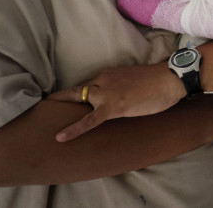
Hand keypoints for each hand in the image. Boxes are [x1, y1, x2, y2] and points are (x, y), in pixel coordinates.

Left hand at [47, 62, 185, 141]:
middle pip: (77, 93)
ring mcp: (106, 94)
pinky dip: (74, 128)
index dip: (74, 95)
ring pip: (81, 102)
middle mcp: (102, 81)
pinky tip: (61, 137)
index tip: (59, 102)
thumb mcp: (133, 80)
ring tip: (50, 127)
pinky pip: (89, 120)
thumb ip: (119, 87)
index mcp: (107, 74)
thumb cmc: (158, 80)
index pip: (86, 85)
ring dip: (68, 113)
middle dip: (60, 102)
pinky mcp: (113, 107)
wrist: (170, 78)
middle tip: (43, 110)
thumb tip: (117, 99)